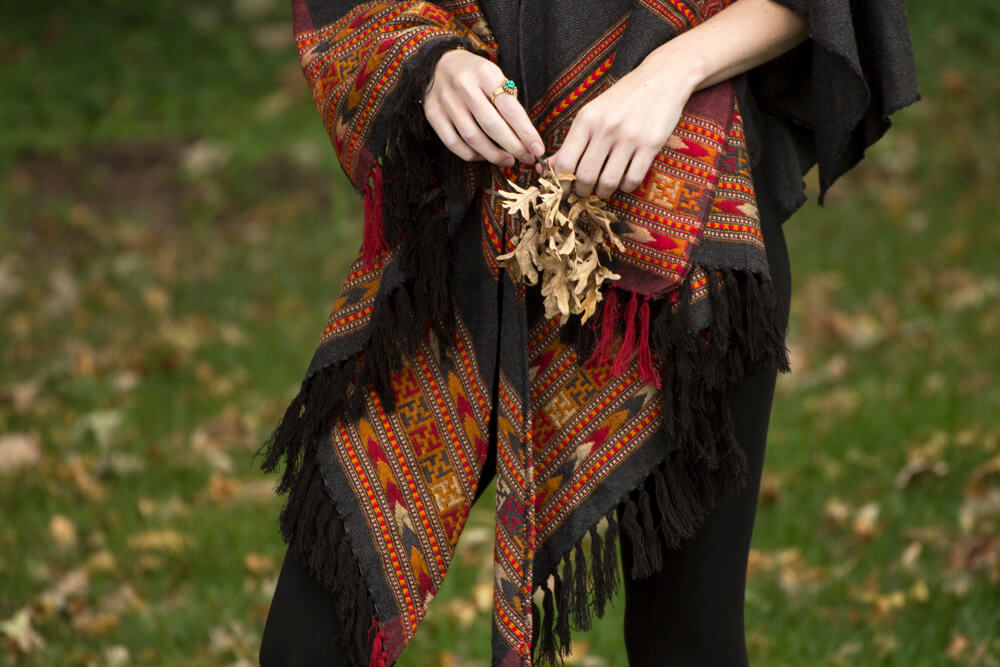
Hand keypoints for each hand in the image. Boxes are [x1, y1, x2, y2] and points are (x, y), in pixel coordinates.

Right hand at [423, 48, 545, 166]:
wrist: (437, 63)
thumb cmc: (475, 74)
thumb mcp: (494, 76)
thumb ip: (508, 101)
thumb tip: (525, 136)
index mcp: (485, 74)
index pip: (510, 108)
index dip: (526, 132)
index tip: (538, 149)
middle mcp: (464, 87)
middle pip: (492, 125)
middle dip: (513, 147)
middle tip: (526, 158)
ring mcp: (446, 101)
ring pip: (472, 138)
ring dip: (494, 155)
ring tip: (508, 160)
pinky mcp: (433, 114)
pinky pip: (453, 143)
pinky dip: (471, 154)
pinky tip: (483, 156)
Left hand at [542, 62, 699, 198]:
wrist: (661, 79)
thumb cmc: (622, 99)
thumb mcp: (592, 113)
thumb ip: (572, 141)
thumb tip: (547, 167)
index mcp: (586, 119)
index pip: (565, 162)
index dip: (562, 183)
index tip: (565, 190)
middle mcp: (606, 128)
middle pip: (585, 176)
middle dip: (583, 191)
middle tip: (585, 192)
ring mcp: (629, 136)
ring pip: (608, 181)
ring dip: (604, 192)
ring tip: (603, 189)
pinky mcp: (651, 144)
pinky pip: (633, 179)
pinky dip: (626, 187)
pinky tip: (624, 181)